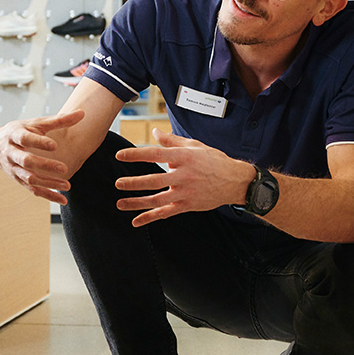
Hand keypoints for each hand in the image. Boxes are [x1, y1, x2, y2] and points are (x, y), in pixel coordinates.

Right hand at [0, 110, 84, 205]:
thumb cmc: (21, 130)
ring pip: (29, 178)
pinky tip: (63, 199)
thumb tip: (83, 113)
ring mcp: (13, 168)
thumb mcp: (36, 123)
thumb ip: (59, 120)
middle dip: (45, 165)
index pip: (25, 138)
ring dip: (48, 183)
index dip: (39, 142)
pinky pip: (33, 190)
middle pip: (26, 161)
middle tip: (64, 168)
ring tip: (68, 185)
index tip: (54, 145)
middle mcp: (11, 153)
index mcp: (14, 135)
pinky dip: (48, 195)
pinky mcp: (18, 180)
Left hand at [114, 132, 253, 227]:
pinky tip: (136, 221)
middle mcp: (184, 175)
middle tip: (118, 183)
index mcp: (184, 157)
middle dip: (134, 183)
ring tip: (120, 203)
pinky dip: (150, 218)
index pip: (155, 154)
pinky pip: (165, 213)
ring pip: (157, 200)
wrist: (235, 181)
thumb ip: (172, 141)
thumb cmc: (214, 161)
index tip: (119, 155)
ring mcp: (185, 192)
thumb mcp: (194, 146)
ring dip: (137, 202)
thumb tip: (155, 133)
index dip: (136, 155)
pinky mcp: (187, 205)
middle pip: (154, 180)